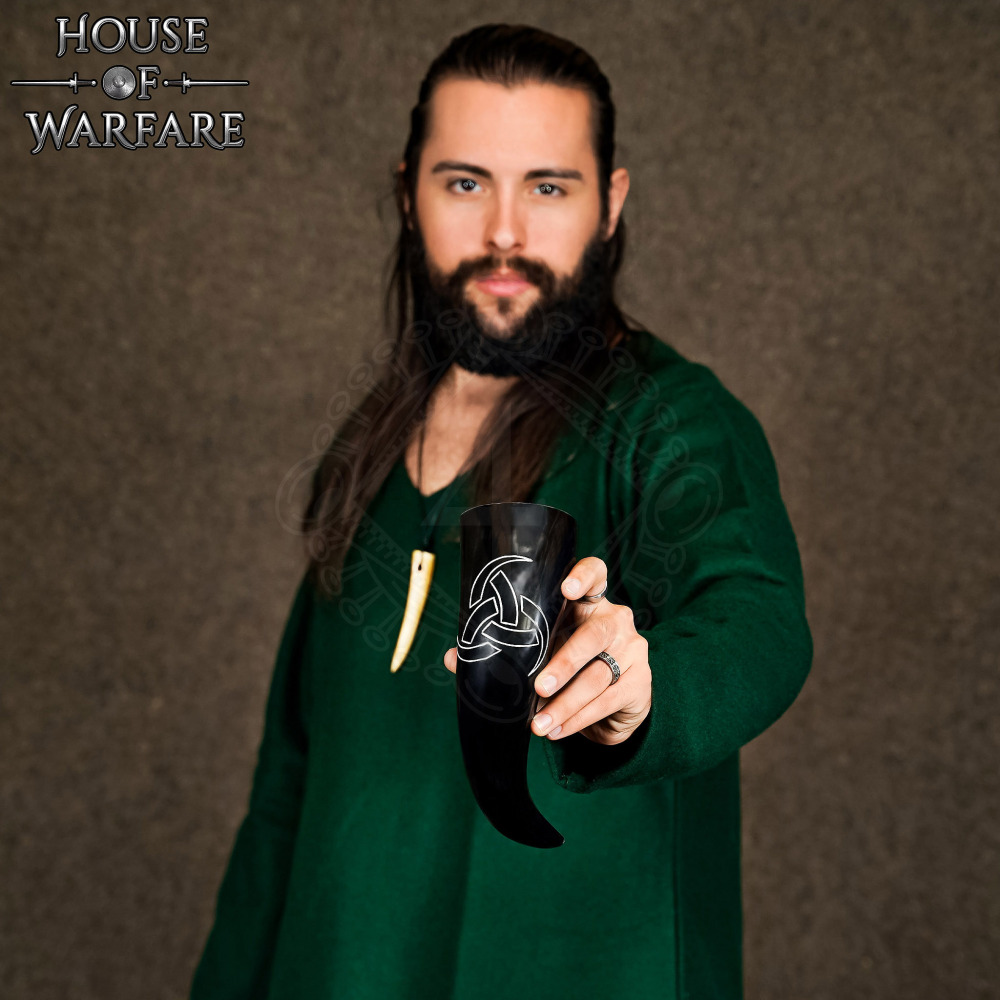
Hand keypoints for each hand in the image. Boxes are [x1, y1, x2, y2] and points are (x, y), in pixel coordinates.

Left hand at [442, 556, 651, 744]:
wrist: (613, 703)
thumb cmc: (568, 665)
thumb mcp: (540, 652)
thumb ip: (502, 650)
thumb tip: (452, 657)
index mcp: (589, 602)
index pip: (595, 574)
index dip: (583, 575)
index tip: (566, 587)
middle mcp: (615, 620)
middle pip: (595, 633)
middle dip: (565, 661)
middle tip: (539, 687)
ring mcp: (632, 651)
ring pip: (598, 675)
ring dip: (565, 704)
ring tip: (539, 725)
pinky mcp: (640, 683)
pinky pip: (607, 702)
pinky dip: (578, 719)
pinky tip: (558, 730)